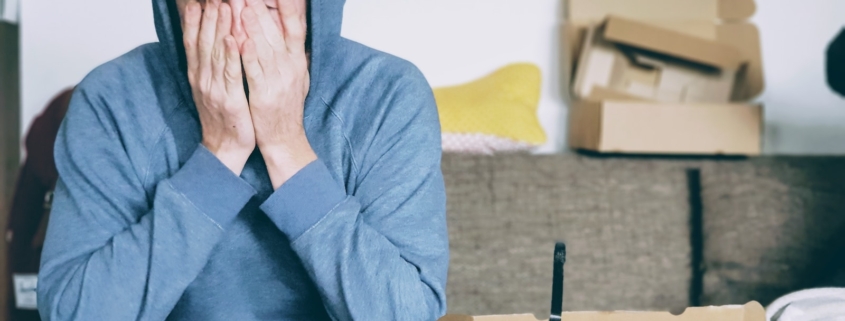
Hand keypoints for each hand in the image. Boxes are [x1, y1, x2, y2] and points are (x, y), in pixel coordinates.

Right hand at [183, 0, 254, 175]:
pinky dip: (231, 56)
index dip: (194, 19)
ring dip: (220, 28)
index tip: (197, 1)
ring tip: (224, 6)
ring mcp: (214, 89)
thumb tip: (212, 41)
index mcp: (198, 75)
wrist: (225, 148)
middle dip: (208, 16)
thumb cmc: (223, 117)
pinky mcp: (230, 100)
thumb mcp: (211, 87)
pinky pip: (230, 74)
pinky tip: (233, 39)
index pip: (193, 41)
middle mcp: (202, 79)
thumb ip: (210, 65)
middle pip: (203, 41)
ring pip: (216, 53)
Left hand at [240, 0, 315, 188]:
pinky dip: (248, 55)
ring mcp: (279, 81)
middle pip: (276, 32)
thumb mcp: (297, 76)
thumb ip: (292, 53)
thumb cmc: (286, 107)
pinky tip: (239, 40)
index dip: (287, 7)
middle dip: (260, 10)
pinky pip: (254, 72)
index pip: (295, 27)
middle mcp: (291, 68)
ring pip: (264, 48)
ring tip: (241, 6)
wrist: (284, 139)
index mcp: (297, 61)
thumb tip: (292, 30)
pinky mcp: (264, 95)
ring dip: (253, 27)